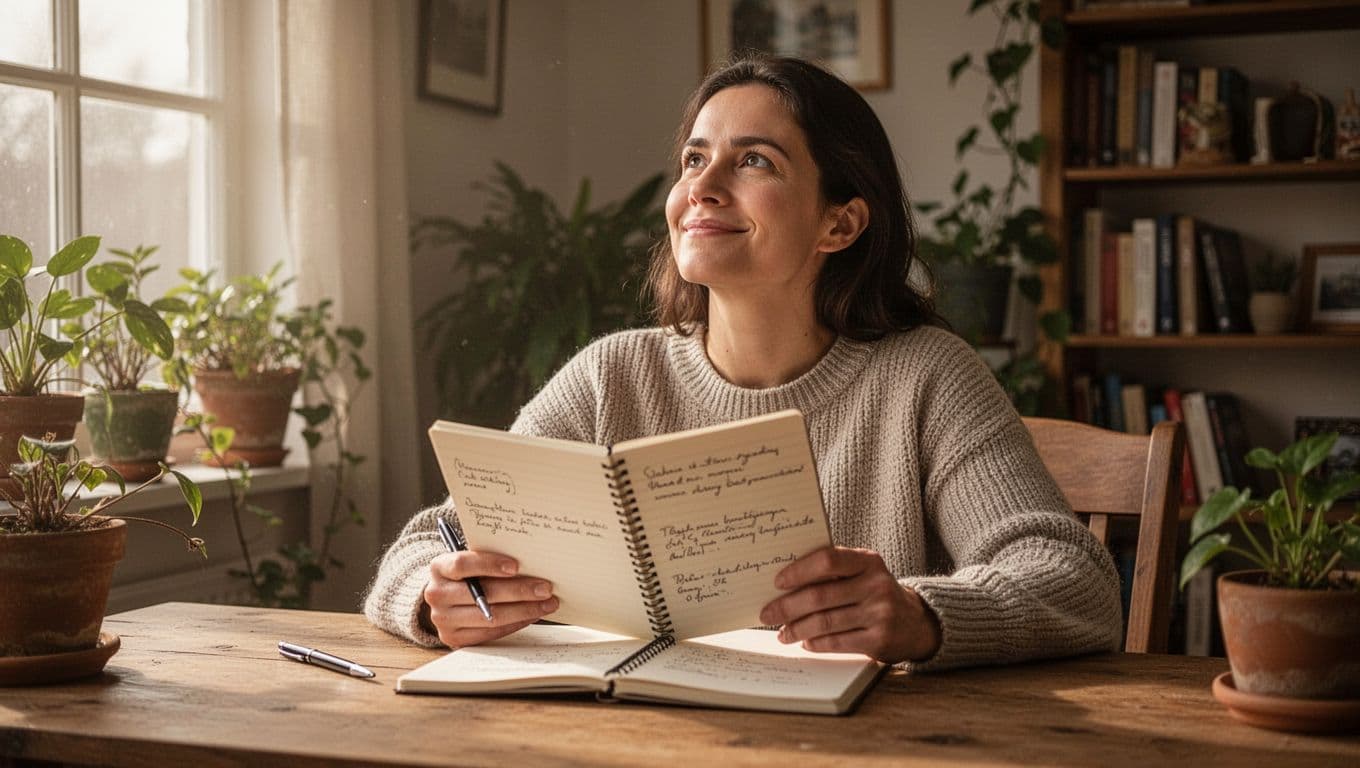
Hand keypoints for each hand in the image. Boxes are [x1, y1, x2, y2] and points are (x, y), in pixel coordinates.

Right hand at [422, 550, 558, 648]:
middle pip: (483, 594)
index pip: (462, 564)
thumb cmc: (467, 574)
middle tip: (546, 588)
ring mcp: (443, 620)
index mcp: (439, 568)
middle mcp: (436, 594)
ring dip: (524, 610)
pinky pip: (491, 633)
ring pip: (491, 617)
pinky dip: (516, 623)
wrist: (445, 598)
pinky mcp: (454, 639)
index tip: (517, 566)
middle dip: (520, 590)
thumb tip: (532, 562)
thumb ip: (491, 560)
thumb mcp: (471, 561)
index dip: (489, 564)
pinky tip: (532, 614)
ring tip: (547, 603)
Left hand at [759, 546, 940, 663]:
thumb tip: (784, 583)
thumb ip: (833, 571)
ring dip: (797, 629)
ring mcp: (880, 614)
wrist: (916, 622)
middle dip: (787, 607)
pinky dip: (815, 643)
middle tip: (767, 614)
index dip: (799, 571)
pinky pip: (836, 642)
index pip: (828, 559)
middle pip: (820, 596)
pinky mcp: (879, 640)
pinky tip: (804, 642)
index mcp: (868, 561)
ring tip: (783, 633)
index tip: (778, 582)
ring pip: (825, 622)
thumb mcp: (862, 572)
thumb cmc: (875, 592)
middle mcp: (876, 585)